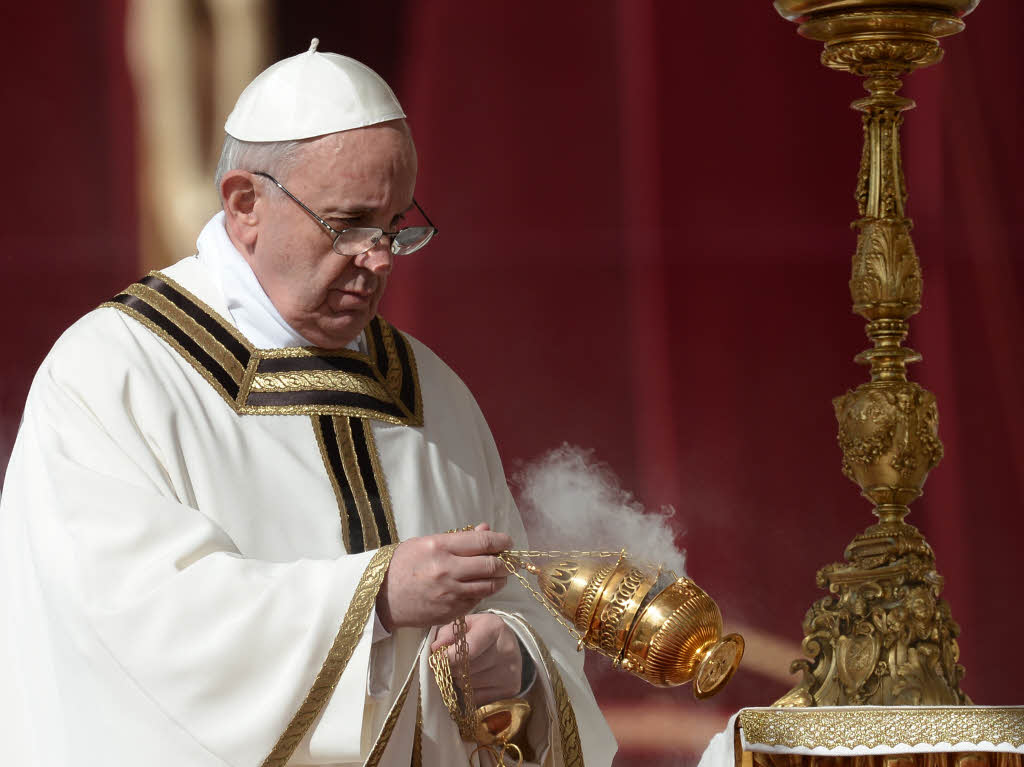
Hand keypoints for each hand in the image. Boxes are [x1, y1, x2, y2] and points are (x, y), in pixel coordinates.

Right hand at [376, 524, 511, 630]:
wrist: (380, 596)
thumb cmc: (402, 565)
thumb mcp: (426, 543)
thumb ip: (459, 539)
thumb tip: (486, 530)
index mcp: (440, 547)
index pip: (483, 541)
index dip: (501, 541)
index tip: (507, 542)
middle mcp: (447, 570)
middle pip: (491, 565)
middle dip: (505, 562)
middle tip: (507, 560)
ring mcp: (450, 593)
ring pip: (489, 585)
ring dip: (499, 579)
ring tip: (499, 574)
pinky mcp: (450, 612)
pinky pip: (477, 600)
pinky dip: (483, 592)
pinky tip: (480, 587)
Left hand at [431, 613, 523, 704]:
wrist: (508, 646)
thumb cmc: (481, 634)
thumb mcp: (465, 626)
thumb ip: (448, 633)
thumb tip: (435, 648)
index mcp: (494, 628)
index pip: (469, 648)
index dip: (448, 656)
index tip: (435, 661)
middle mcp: (506, 650)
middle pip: (466, 669)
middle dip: (451, 669)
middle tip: (450, 664)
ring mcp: (510, 672)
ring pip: (468, 685)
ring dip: (459, 681)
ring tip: (464, 671)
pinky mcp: (509, 690)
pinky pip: (476, 698)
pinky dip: (469, 692)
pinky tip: (474, 681)